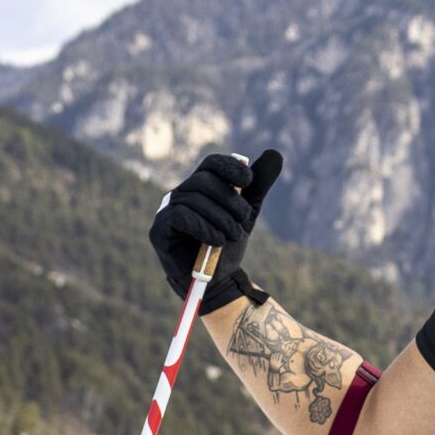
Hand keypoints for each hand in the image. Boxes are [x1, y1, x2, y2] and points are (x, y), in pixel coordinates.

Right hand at [149, 149, 283, 311]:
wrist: (218, 281)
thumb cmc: (228, 244)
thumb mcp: (247, 213)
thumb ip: (258, 186)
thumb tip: (275, 153)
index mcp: (200, 186)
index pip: (212, 163)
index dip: (230, 167)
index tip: (248, 181)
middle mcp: (181, 194)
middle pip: (204, 180)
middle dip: (229, 200)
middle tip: (244, 219)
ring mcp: (167, 211)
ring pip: (194, 200)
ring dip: (220, 218)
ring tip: (232, 236)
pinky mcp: (159, 229)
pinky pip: (180, 216)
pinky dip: (203, 227)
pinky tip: (217, 241)